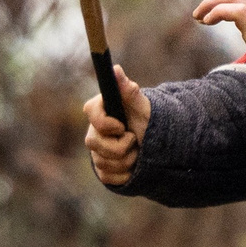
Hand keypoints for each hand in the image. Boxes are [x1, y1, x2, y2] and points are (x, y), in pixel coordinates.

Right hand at [83, 62, 150, 187]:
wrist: (155, 144)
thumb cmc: (148, 120)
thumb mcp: (142, 106)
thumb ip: (129, 90)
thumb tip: (116, 69)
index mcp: (100, 110)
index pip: (90, 114)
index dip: (106, 124)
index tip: (122, 126)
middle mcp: (93, 131)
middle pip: (95, 144)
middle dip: (121, 146)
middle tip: (134, 139)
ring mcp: (96, 152)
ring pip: (104, 163)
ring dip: (127, 160)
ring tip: (137, 151)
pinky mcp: (101, 170)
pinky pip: (109, 177)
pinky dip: (126, 174)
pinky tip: (133, 165)